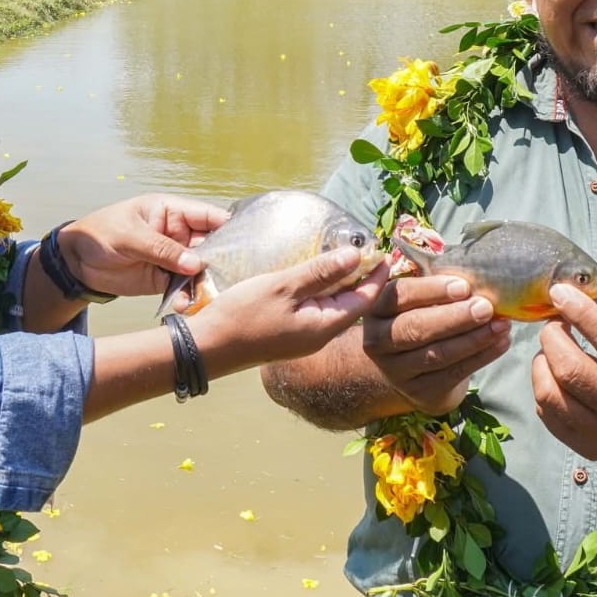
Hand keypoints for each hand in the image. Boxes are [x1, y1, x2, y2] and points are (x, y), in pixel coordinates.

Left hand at [56, 194, 228, 298]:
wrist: (77, 262)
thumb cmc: (100, 235)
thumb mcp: (129, 237)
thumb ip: (162, 249)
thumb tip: (195, 264)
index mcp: (173, 212)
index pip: (208, 216)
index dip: (229, 226)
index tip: (246, 243)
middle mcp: (180, 234)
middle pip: (212, 245)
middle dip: (223, 261)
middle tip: (233, 277)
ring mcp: (174, 258)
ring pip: (202, 270)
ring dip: (207, 283)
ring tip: (209, 296)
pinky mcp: (166, 279)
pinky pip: (185, 288)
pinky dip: (189, 297)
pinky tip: (187, 306)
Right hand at [192, 247, 390, 368]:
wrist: (210, 347)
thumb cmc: (245, 315)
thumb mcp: (284, 287)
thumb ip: (321, 271)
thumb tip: (357, 256)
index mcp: (325, 326)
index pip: (365, 299)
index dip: (378, 275)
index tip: (386, 252)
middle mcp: (321, 335)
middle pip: (353, 303)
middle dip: (363, 277)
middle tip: (369, 250)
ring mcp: (305, 337)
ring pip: (335, 306)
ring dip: (343, 282)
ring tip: (346, 257)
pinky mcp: (291, 334)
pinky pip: (318, 309)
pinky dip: (324, 290)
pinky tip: (317, 275)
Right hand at [362, 275, 511, 415]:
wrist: (407, 370)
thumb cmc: (418, 320)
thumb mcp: (416, 302)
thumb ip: (435, 289)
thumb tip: (476, 279)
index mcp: (376, 309)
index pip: (399, 295)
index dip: (431, 290)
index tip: (463, 286)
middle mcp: (378, 341)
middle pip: (416, 328)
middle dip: (455, 317)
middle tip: (485, 307)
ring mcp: (397, 371)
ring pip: (438, 354)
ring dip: (474, 339)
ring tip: (501, 325)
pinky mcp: (420, 392)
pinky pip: (454, 373)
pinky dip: (482, 357)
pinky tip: (501, 343)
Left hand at [531, 283, 596, 460]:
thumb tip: (569, 294)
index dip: (581, 313)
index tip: (559, 292)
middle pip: (572, 372)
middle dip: (552, 337)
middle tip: (554, 324)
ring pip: (551, 396)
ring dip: (542, 362)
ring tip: (553, 350)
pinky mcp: (589, 449)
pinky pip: (547, 413)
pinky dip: (544, 386)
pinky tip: (556, 375)